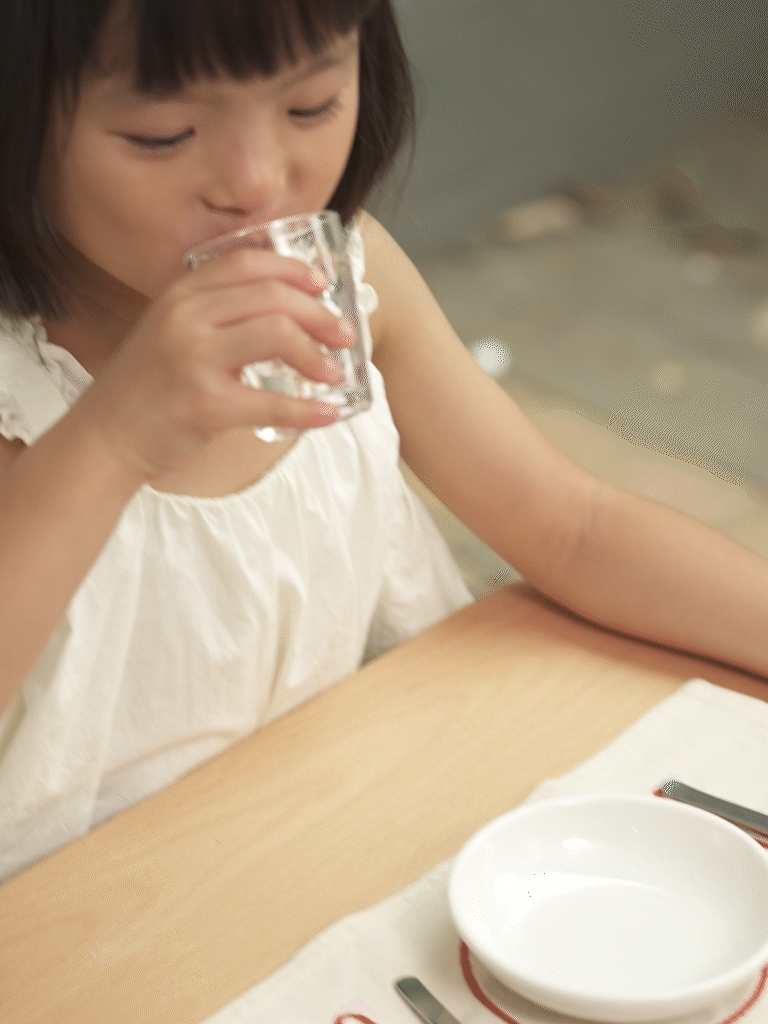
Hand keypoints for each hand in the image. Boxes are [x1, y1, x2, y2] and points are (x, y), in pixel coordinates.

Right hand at [78, 248, 353, 478]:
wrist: (104, 437)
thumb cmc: (144, 389)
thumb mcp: (167, 331)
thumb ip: (211, 314)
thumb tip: (281, 312)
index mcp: (179, 296)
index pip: (247, 263)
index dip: (293, 269)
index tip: (321, 284)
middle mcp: (186, 319)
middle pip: (273, 296)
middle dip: (319, 314)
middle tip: (343, 333)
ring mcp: (195, 360)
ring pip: (278, 335)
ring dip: (317, 354)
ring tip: (334, 371)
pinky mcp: (207, 405)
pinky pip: (274, 403)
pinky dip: (308, 410)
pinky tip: (327, 414)